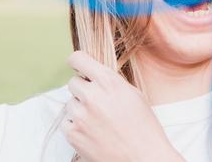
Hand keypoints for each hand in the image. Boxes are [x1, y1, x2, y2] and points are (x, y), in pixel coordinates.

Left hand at [60, 51, 184, 161]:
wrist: (143, 156)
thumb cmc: (144, 126)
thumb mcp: (133, 94)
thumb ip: (111, 82)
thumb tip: (94, 75)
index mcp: (108, 82)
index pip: (78, 59)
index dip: (78, 63)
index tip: (79, 67)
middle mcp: (91, 96)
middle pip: (72, 82)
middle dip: (83, 89)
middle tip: (97, 101)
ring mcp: (80, 116)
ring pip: (70, 103)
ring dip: (80, 109)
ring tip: (99, 120)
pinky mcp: (73, 134)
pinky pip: (67, 122)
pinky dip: (77, 125)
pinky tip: (93, 131)